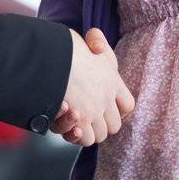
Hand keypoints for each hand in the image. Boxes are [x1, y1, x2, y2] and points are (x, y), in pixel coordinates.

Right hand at [50, 28, 133, 146]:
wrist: (51, 55)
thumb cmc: (64, 48)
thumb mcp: (84, 40)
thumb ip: (95, 42)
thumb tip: (96, 41)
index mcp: (112, 80)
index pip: (127, 105)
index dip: (118, 111)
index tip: (105, 108)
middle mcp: (106, 98)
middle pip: (113, 125)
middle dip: (100, 124)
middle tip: (84, 115)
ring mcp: (94, 111)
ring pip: (98, 135)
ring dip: (85, 131)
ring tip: (71, 118)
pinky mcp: (79, 121)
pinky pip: (83, 139)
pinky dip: (73, 134)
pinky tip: (64, 120)